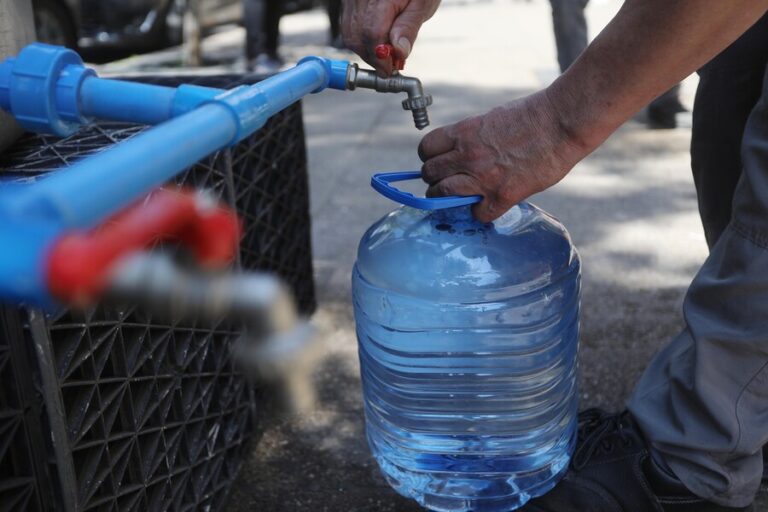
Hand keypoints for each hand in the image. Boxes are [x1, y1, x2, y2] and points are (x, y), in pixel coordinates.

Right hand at [342, 0, 440, 75]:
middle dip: (373, 56)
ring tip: (385, 51)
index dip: (381, 58)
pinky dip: (360, 36)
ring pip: (350, 33)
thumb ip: (408, 28)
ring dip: (366, 49)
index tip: (392, 69)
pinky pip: (348, 23)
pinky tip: (376, 38)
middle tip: (390, 63)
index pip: (373, 36)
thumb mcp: (423, 2)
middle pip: (357, 38)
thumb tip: (398, 53)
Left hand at [419, 91, 589, 221]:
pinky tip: (488, 205)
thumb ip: (472, 138)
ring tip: (459, 196)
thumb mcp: (491, 118)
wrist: (562, 122)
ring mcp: (483, 177)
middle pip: (429, 174)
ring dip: (447, 198)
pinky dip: (480, 212)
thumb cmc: (533, 115)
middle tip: (446, 182)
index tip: (438, 161)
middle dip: (435, 179)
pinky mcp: (502, 195)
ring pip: (443, 195)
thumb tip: (461, 152)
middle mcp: (467, 155)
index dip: (430, 157)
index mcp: (464, 132)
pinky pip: (478, 214)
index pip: (426, 148)